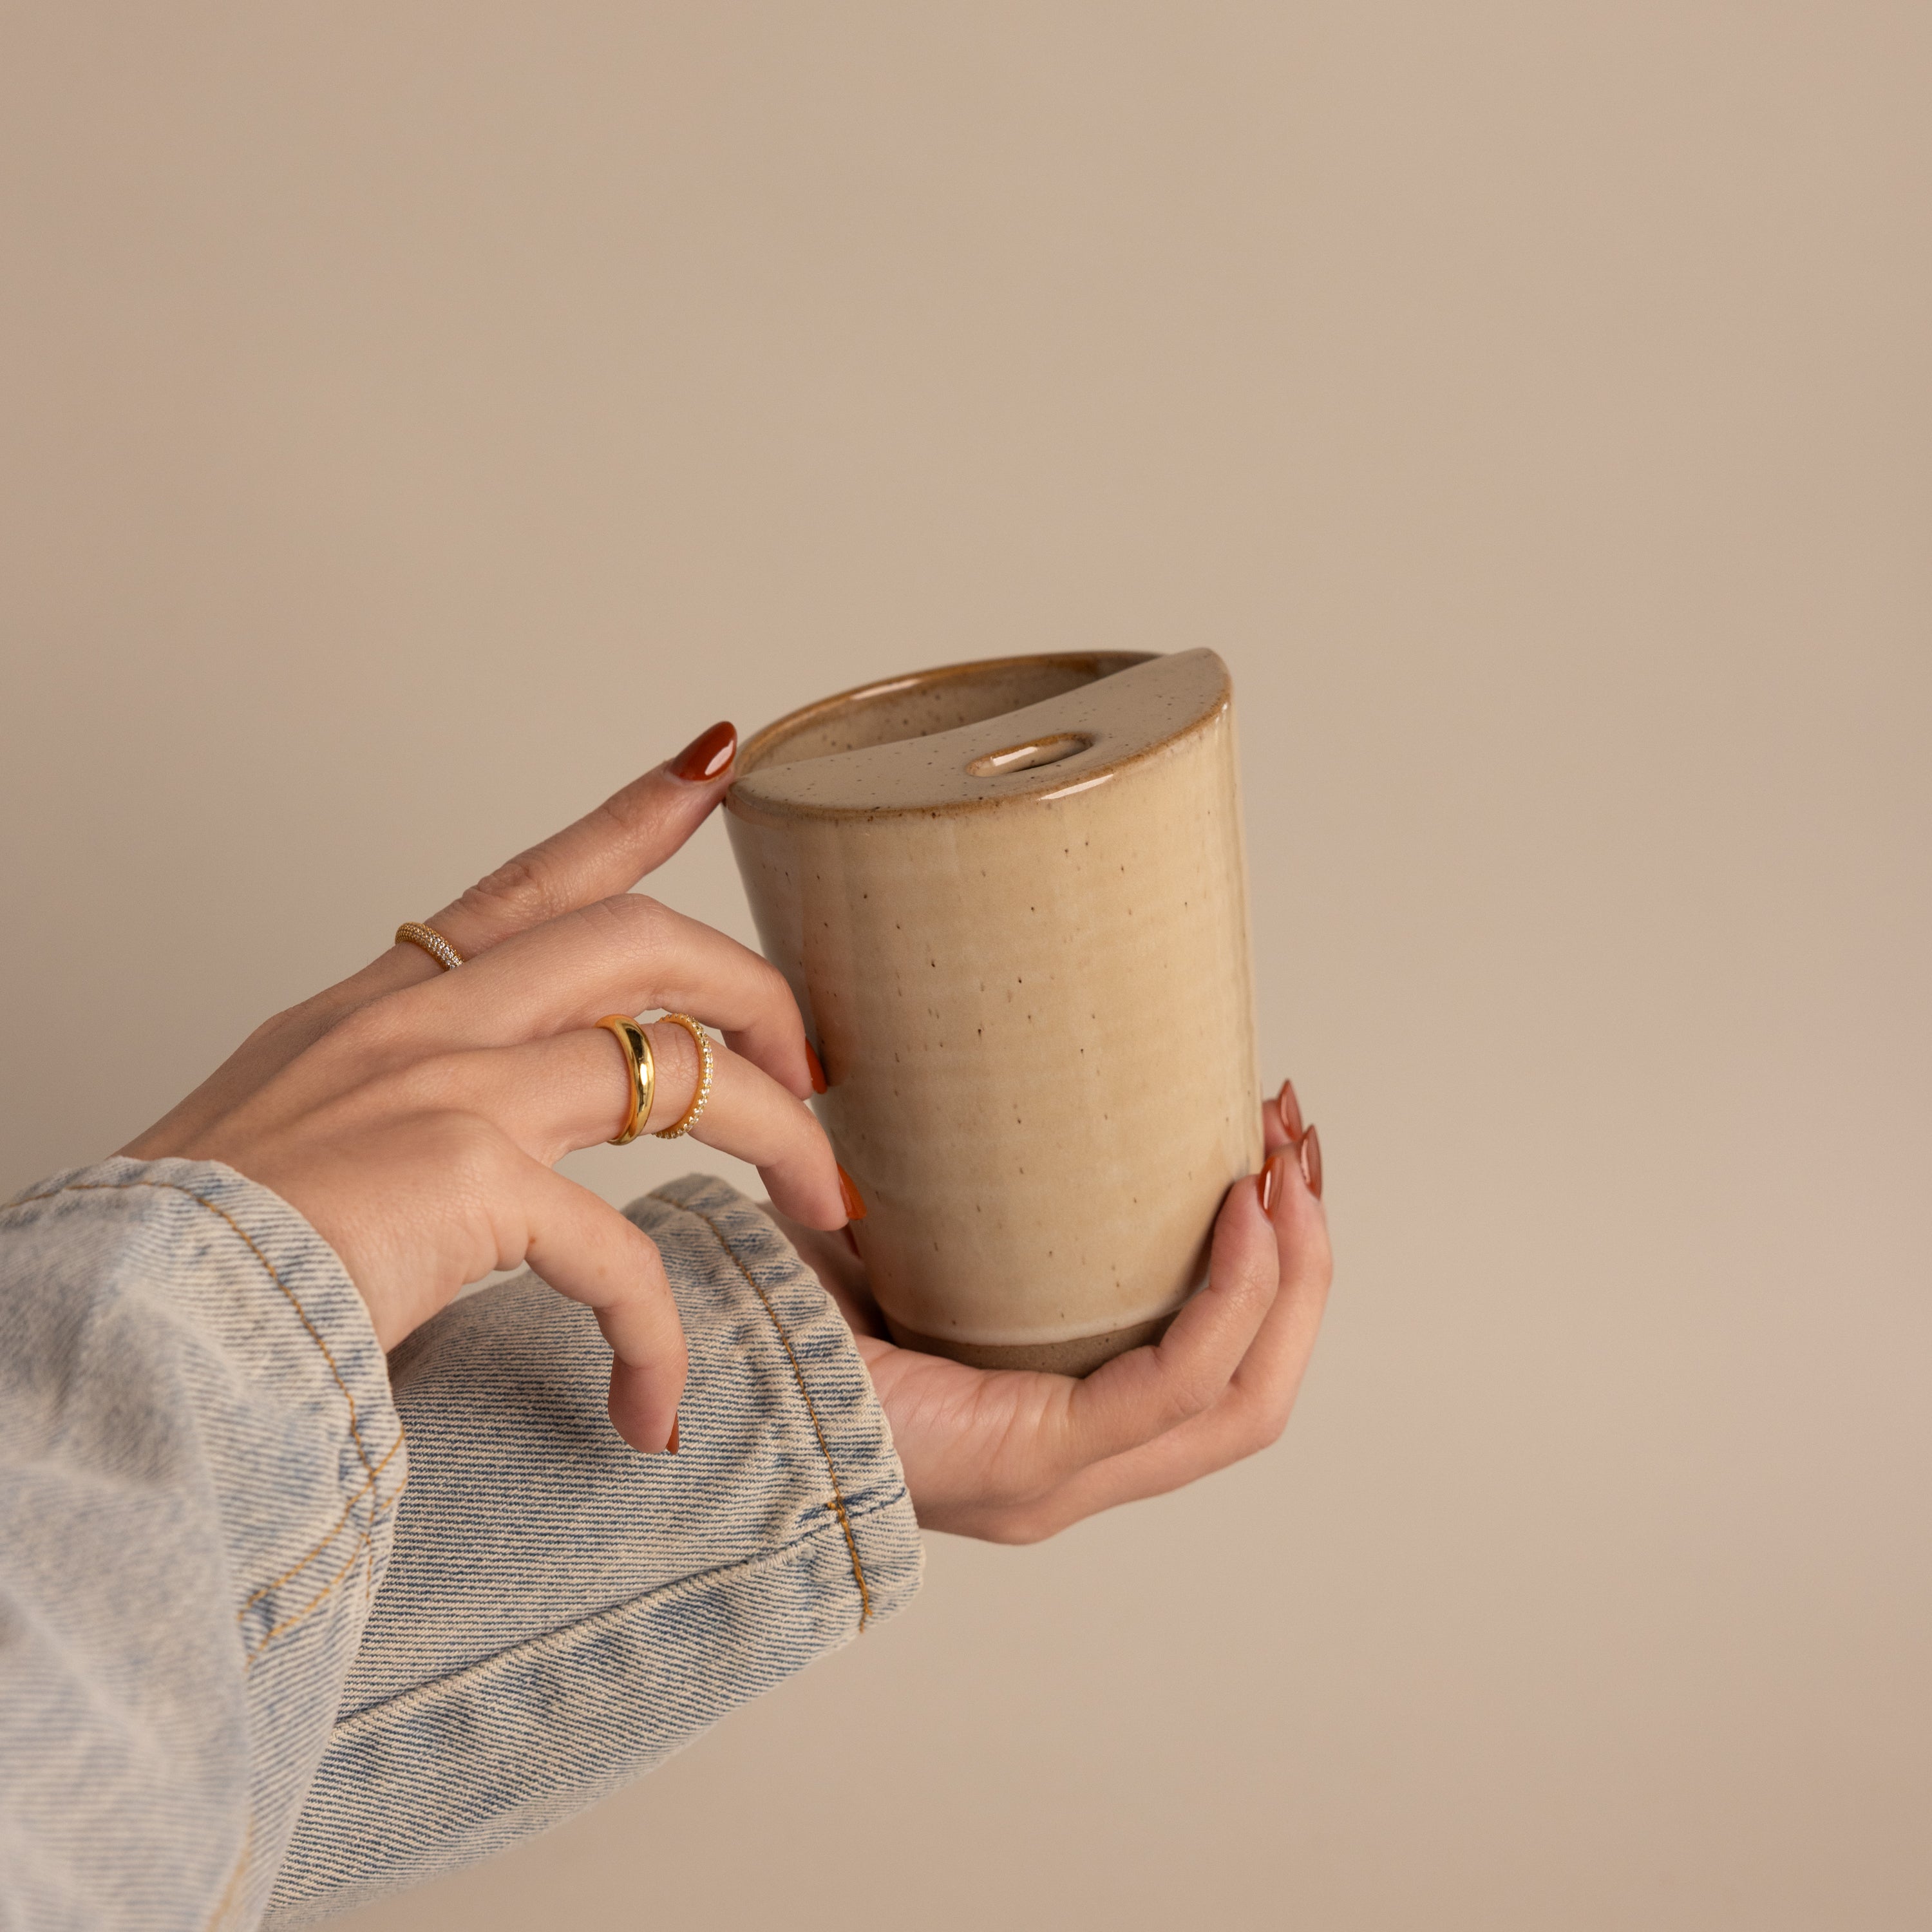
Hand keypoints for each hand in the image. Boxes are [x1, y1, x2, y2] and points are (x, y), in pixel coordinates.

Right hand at [123, 724, 848, 1452]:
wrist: (116, 1334)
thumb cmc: (193, 1258)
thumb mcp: (291, 1134)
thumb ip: (385, 1109)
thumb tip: (462, 1149)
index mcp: (381, 1007)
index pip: (529, 882)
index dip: (630, 815)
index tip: (711, 764)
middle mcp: (420, 1022)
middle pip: (641, 942)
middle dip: (755, 991)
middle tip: (811, 1063)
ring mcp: (446, 1088)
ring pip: (677, 1065)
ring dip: (778, 1132)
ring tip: (823, 1203)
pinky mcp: (464, 1178)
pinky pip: (622, 1251)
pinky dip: (656, 1338)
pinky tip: (656, 1407)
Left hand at [769, 1084, 1329, 1540]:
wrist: (695, 1384)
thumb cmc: (787, 1318)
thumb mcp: (900, 1238)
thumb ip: (958, 1189)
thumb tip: (994, 1064)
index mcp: (1055, 1424)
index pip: (1220, 1368)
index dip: (1276, 1269)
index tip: (1272, 1150)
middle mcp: (1079, 1465)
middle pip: (1258, 1387)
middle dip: (1302, 1263)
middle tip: (1295, 1145)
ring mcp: (1064, 1478)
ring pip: (1246, 1396)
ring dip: (1291, 1276)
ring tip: (1288, 1168)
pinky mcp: (1033, 1461)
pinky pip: (1175, 1385)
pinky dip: (1228, 1301)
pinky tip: (1242, 1214)